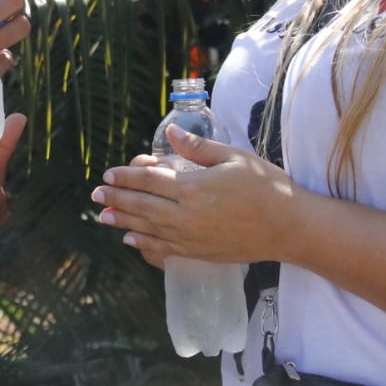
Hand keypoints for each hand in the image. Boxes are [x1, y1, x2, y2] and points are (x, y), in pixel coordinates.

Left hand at [92, 126, 296, 266]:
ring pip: (148, 229)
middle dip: (116, 199)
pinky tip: (133, 240)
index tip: (108, 175)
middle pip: (142, 206)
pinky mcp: (199, 253)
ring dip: (123, 222)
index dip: (126, 177)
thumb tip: (170, 132)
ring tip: (104, 217)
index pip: (149, 181)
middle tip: (95, 196)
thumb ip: (198, 148)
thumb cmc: (266, 187)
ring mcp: (191, 238)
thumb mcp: (234, 157)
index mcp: (193, 188)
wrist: (289, 227)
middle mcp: (186, 216)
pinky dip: (144, 244)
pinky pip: (164, 250)